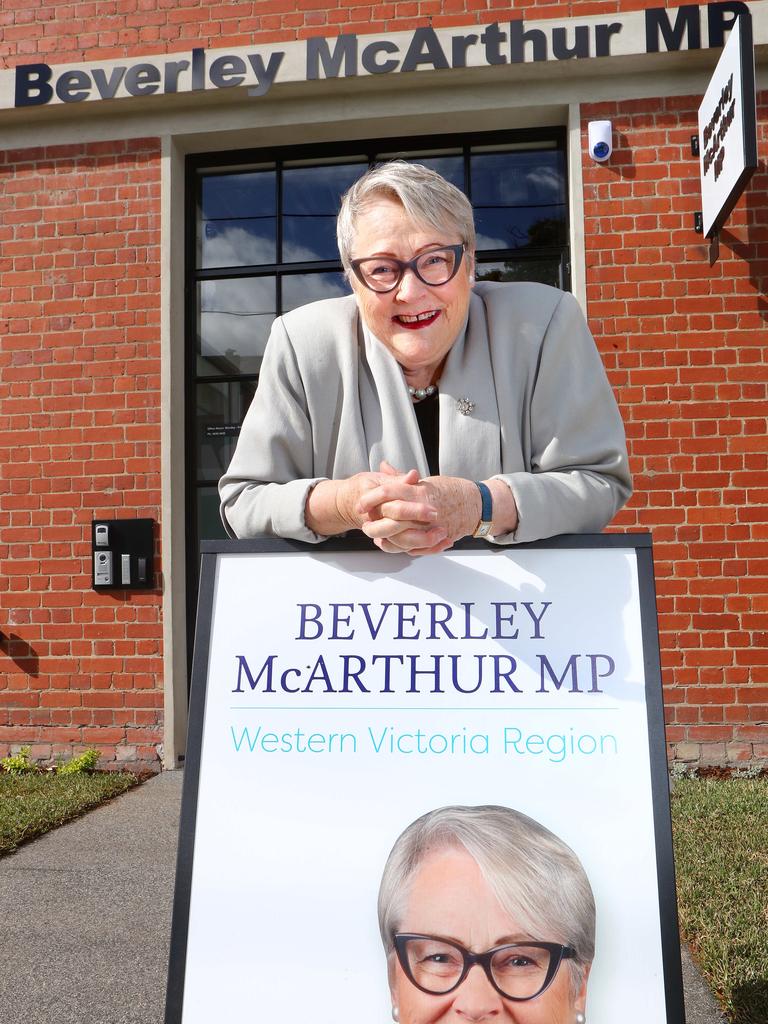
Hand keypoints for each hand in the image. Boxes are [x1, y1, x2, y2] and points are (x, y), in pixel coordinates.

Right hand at [305, 465, 443, 543]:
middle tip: (440, 521)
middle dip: (422, 528)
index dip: (415, 510)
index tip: (434, 508)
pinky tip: (444, 543)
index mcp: (375, 507)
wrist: (349, 504)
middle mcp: (377, 523)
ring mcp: (384, 535)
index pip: (396, 510)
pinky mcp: (393, 543)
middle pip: (400, 530)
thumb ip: (398, 479)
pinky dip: (428, 550)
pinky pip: (409, 551)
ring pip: (404, 545)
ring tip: (444, 534)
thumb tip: (413, 475)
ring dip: (426, 542)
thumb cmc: (367, 488)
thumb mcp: (380, 480)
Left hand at [358, 464, 480, 554]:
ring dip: (383, 537)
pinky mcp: (434, 539)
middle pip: (389, 517)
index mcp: (419, 491)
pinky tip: (387, 543)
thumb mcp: (426, 481)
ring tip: (373, 533)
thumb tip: (383, 467)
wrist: (476, 505)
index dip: (370, 498)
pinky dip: (398, 547)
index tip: (360, 503)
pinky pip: (411, 548)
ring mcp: (429, 527)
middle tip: (363, 522)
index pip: (387, 492)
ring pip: (398, 537)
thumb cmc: (450, 491)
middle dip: (372, 521)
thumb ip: (402, 478)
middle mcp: (422, 510)